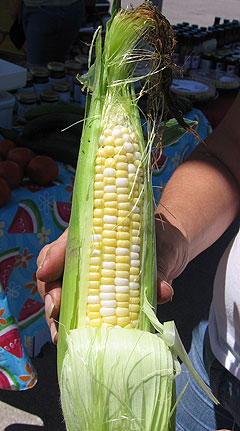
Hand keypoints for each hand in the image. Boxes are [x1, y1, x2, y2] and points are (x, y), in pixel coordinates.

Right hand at [36, 212, 189, 341]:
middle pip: (55, 271)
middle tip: (55, 310)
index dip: (53, 257)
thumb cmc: (163, 243)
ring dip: (55, 315)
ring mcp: (87, 278)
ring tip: (59, 336)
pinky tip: (69, 340)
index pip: (67, 243)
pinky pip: (75, 309)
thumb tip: (163, 291)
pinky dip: (70, 324)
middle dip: (51, 292)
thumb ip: (160, 270)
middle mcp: (85, 257)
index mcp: (95, 236)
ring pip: (59, 293)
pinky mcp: (95, 298)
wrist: (170, 253)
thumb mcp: (163, 252)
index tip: (46, 273)